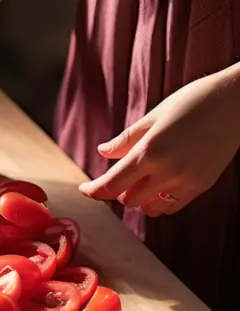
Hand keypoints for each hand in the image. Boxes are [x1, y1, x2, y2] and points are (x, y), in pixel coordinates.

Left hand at [79, 68, 239, 215]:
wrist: (236, 102)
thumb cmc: (193, 101)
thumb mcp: (154, 116)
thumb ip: (126, 139)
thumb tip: (103, 152)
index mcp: (150, 151)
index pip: (112, 184)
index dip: (94, 191)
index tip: (85, 190)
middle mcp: (167, 172)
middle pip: (128, 201)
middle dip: (120, 190)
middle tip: (123, 173)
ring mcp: (186, 182)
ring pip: (150, 209)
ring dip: (141, 199)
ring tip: (144, 178)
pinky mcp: (201, 187)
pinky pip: (172, 207)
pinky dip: (161, 201)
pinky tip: (162, 182)